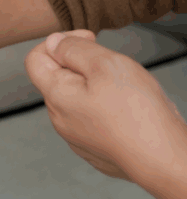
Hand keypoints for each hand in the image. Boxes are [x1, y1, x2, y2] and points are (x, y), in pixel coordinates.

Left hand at [24, 30, 186, 181]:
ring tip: (128, 91)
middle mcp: (60, 119)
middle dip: (84, 64)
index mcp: (56, 96)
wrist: (164, 159)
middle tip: (116, 68)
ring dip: (99, 86)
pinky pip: (96, 119)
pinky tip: (131, 111)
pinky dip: (110, 108)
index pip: (35, 59)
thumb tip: (53, 42)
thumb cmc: (137, 112)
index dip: (59, 41)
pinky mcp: (97, 149)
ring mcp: (78, 137)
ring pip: (80, 99)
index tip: (90, 38)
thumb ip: (74, 50)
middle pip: (60, 78)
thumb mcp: (105, 64)